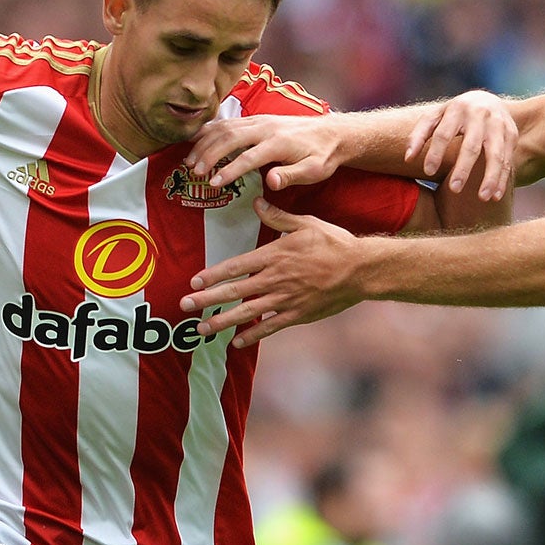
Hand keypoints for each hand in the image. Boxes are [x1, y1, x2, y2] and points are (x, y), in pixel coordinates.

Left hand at [182, 198, 369, 345]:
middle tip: (185, 306)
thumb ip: (278, 216)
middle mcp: (275, 280)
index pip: (236, 267)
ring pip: (247, 313)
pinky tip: (237, 342)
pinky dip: (253, 336)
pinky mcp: (297, 315)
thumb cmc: (334, 243)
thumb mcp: (305, 223)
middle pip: (234, 292)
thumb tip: (257, 202)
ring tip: (201, 329)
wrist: (360, 270)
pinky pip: (270, 327)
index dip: (212, 275)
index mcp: (274, 256)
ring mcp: (285, 300)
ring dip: (222, 322)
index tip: (194, 281)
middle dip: (207, 300)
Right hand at [187, 113, 343, 193]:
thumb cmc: (322, 156)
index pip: (248, 157)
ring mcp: (259, 120)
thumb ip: (291, 175)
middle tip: (194, 172)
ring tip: (190, 161)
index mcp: (279, 142)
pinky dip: (209, 130)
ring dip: (204, 142)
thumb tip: (270, 180)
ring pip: (225, 127)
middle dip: (209, 154)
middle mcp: (266, 127)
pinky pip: (227, 122)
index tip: (213, 184)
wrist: (332, 134)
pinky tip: (196, 141)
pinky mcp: (256, 119)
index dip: (229, 170)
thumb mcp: (314, 171)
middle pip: (229, 137)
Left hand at [405, 89, 515, 200]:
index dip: (435, 152)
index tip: (428, 172)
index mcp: (457, 109)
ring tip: (483, 199)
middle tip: (454, 190)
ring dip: (490, 177)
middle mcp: (480, 115)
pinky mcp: (511, 134)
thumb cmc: (455, 115)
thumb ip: (419, 135)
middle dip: (463, 168)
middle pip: (471, 145)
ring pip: (495, 154)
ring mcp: (498, 125)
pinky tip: (496, 196)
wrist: (488, 100)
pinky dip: (502, 178)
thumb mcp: (436, 117)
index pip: (443, 133)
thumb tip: (407, 159)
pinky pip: (507, 159)